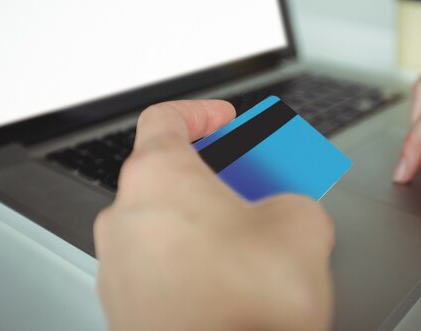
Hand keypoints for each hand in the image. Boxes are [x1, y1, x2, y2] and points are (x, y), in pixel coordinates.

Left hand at [94, 100, 333, 330]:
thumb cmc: (246, 306)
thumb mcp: (301, 224)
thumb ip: (291, 197)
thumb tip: (286, 210)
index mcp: (158, 179)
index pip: (164, 119)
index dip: (200, 112)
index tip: (224, 120)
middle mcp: (125, 218)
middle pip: (166, 174)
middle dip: (215, 174)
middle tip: (253, 185)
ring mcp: (119, 267)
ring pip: (162, 222)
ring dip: (204, 219)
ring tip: (250, 237)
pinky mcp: (125, 309)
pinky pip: (158, 264)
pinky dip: (191, 258)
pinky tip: (229, 279)